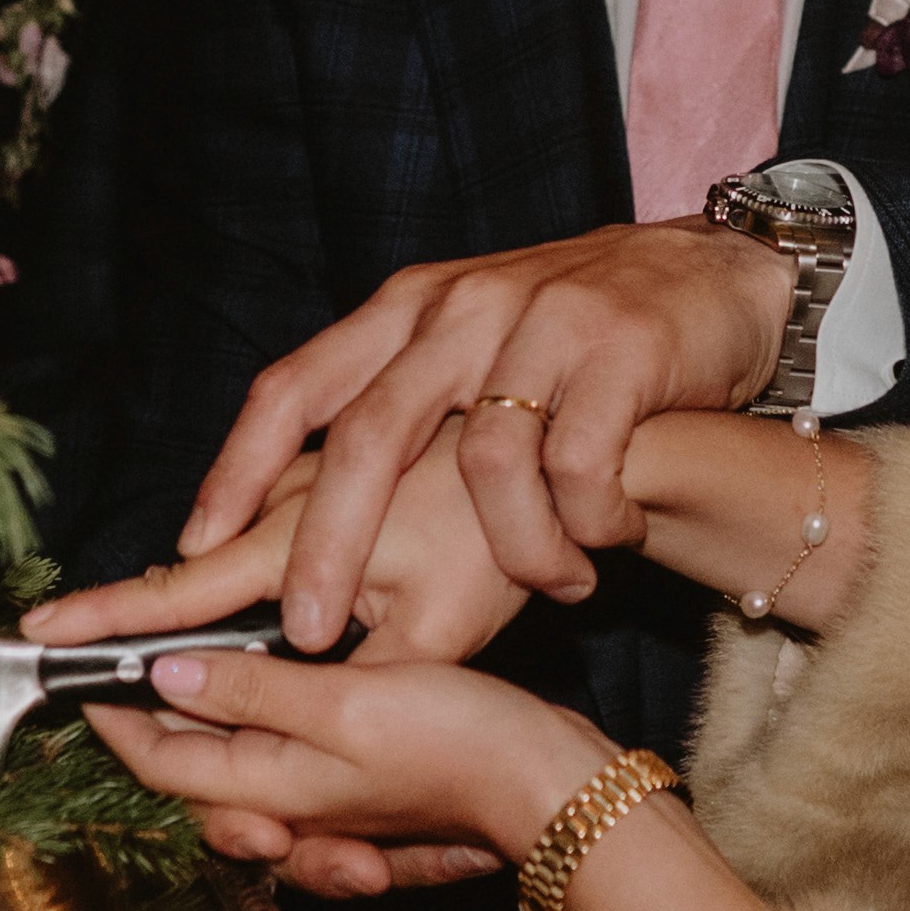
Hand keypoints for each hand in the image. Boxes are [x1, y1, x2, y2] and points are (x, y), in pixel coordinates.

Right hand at [36, 441, 540, 666]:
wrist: (568, 450)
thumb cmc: (508, 545)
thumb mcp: (431, 640)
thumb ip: (330, 683)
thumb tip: (248, 711)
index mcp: (297, 534)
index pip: (178, 590)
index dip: (105, 618)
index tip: (39, 632)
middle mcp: (292, 487)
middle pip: (194, 554)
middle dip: (137, 598)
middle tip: (77, 632)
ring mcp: (319, 461)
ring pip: (236, 522)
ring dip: (203, 566)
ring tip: (164, 606)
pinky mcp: (349, 446)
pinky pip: (275, 495)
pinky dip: (250, 530)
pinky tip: (260, 556)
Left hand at [88, 646, 606, 902]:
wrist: (551, 783)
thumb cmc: (459, 743)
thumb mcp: (340, 700)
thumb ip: (250, 688)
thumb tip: (166, 670)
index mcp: (273, 789)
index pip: (163, 762)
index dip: (116, 717)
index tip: (85, 673)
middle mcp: (292, 808)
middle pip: (195, 772)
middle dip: (156, 728)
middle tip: (132, 666)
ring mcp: (329, 803)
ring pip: (242, 771)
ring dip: (213, 732)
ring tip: (194, 678)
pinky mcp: (365, 787)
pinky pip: (293, 775)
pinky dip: (270, 743)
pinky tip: (279, 698)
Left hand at [181, 222, 790, 645]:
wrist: (716, 275)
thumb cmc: (578, 337)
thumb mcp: (469, 349)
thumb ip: (397, 408)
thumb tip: (294, 514)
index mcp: (409, 311)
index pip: (295, 385)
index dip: (236, 468)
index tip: (192, 547)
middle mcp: (462, 309)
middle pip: (370, 433)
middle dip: (328, 545)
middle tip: (306, 635)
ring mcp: (543, 324)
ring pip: (490, 465)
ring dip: (512, 550)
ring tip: (547, 585)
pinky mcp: (623, 351)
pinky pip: (581, 468)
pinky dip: (586, 524)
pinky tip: (604, 539)